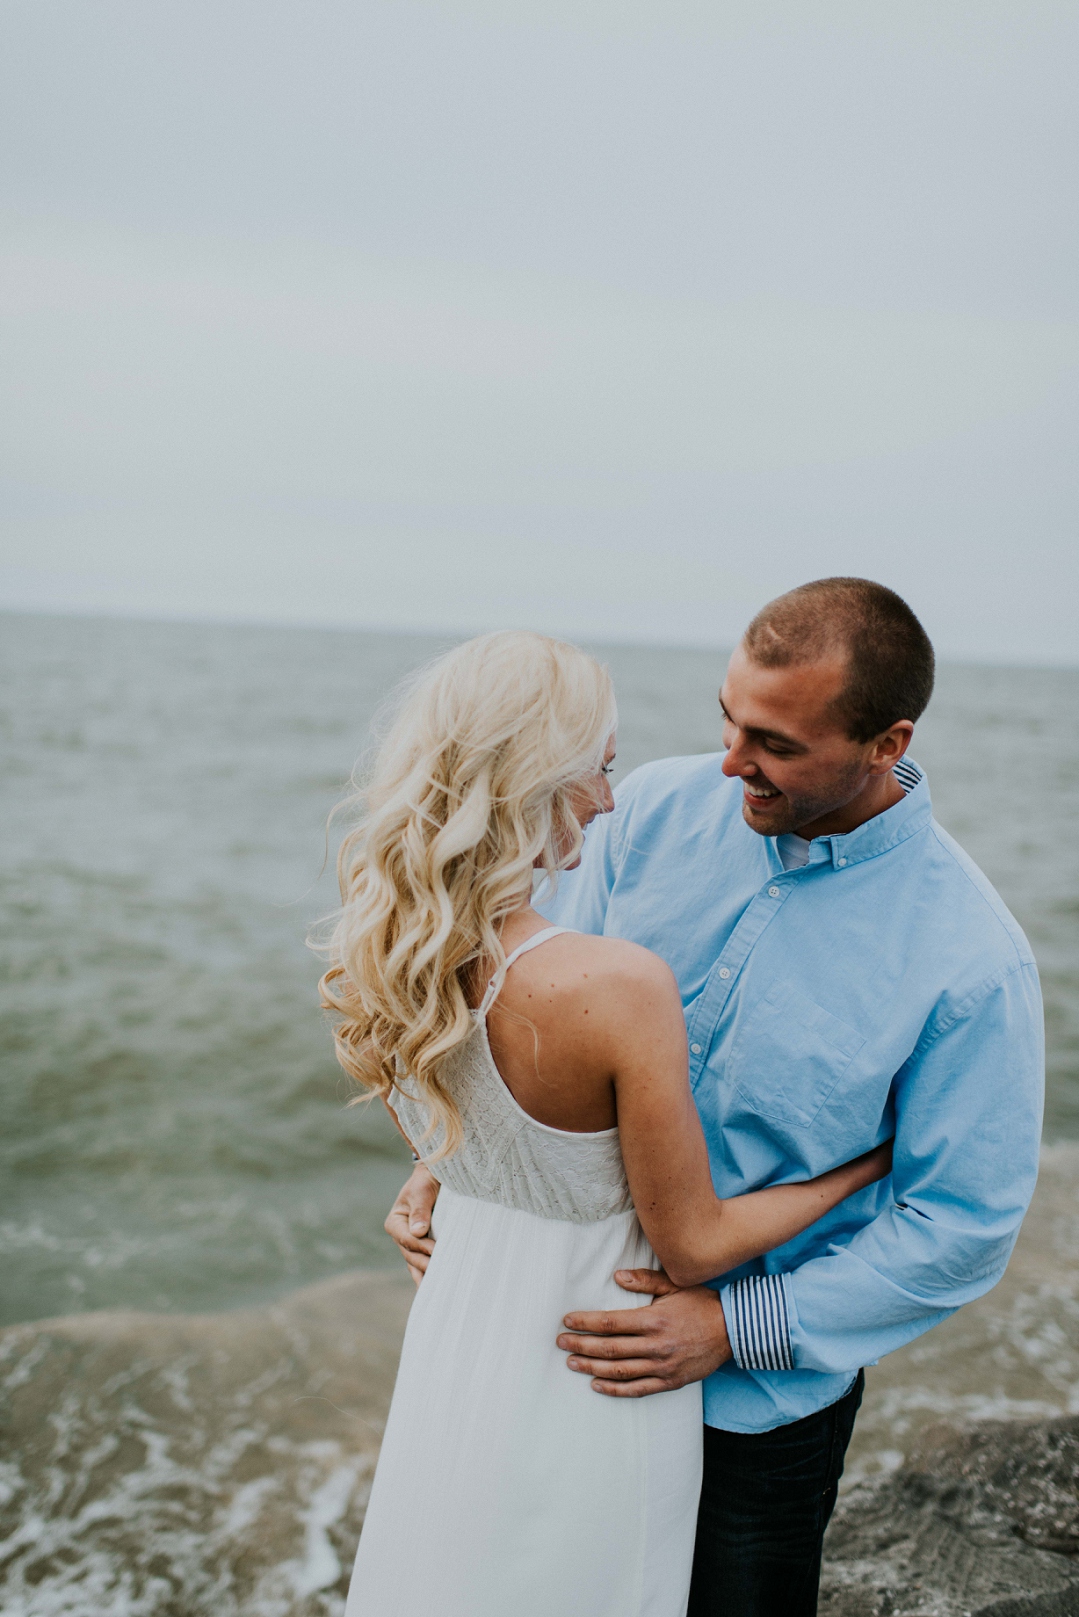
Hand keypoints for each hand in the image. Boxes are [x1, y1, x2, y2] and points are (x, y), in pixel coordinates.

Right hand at [384, 1164, 438, 1285]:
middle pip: (411, 1255)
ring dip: (426, 1276)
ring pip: (417, 1264)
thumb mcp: (422, 1191)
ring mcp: (413, 1244)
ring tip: (437, 1291)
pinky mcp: (425, 1247)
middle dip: (425, 1265)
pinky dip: (430, 1275)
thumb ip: (420, 1210)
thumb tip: (418, 1231)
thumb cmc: (427, 1180)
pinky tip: (437, 1287)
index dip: (421, 1246)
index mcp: (395, 1223)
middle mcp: (401, 1236)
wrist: (436, 1177)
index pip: (407, 1239)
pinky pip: (425, 1263)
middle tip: (442, 1273)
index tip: (436, 1251)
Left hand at [556, 1269, 731, 1396]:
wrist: (733, 1330)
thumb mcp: (675, 1284)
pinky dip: (615, 1389)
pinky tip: (597, 1385)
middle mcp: (656, 1345)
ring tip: (572, 1362)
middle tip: (561, 1342)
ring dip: (592, 1368)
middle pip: (610, 1348)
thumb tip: (616, 1276)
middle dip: (582, 1345)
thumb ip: (644, 1280)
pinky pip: (638, 1389)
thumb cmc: (701, 1303)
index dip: (586, 1322)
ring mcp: (663, 1366)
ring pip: (620, 1371)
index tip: (567, 1321)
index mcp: (655, 1319)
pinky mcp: (670, 1382)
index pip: (611, 1323)